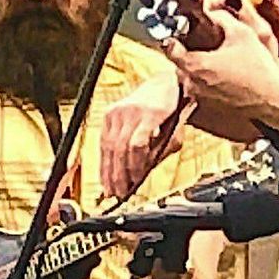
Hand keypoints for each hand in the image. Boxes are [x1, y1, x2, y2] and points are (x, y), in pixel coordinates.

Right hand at [100, 70, 183, 199]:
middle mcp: (131, 111)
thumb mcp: (175, 132)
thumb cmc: (172, 111)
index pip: (137, 144)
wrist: (164, 85)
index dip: (135, 166)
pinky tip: (105, 174)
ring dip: (108, 171)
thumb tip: (143, 174)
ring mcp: (117, 111)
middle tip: (120, 193)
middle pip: (120, 147)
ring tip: (110, 190)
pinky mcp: (109, 113)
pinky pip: (103, 141)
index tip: (135, 182)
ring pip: (108, 146)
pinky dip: (104, 160)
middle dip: (119, 174)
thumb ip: (160, 152)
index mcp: (151, 114)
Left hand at [164, 0, 278, 116]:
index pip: (170, 46)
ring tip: (221, 64)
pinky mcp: (210, 110)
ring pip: (191, 78)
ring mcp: (200, 99)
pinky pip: (202, 92)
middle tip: (208, 47)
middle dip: (191, 53)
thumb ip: (219, 16)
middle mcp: (192, 84)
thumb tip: (210, 11)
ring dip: (200, 70)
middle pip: (180, 63)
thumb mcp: (241, 32)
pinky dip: (209, 85)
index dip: (177, 36)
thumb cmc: (260, 69)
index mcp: (195, 64)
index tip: (184, 32)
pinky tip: (227, 79)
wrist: (274, 100)